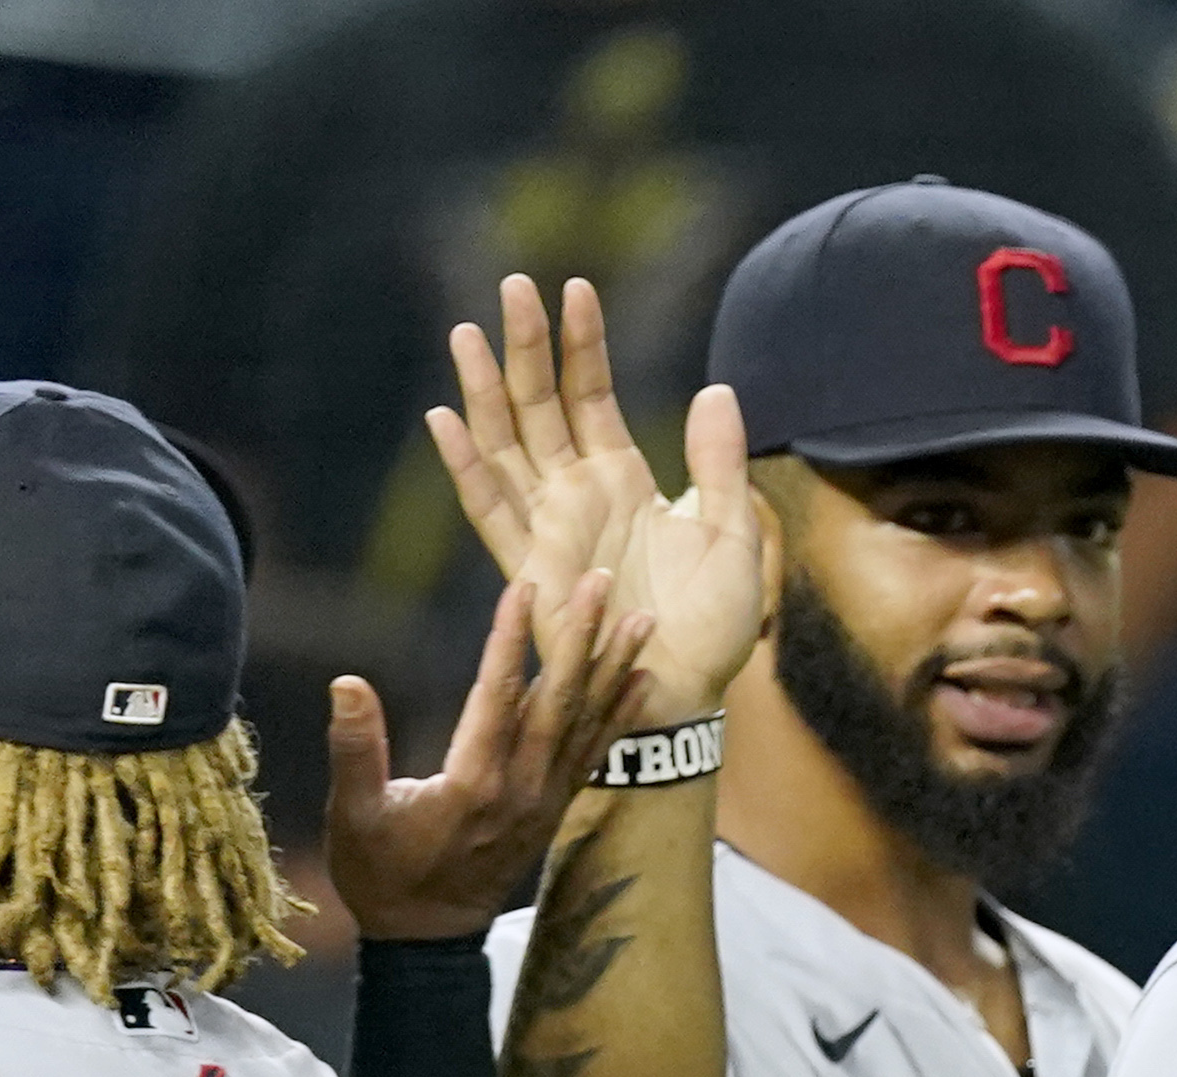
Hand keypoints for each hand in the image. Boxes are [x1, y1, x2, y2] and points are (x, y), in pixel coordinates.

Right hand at [325, 573, 645, 941]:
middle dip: (581, 636)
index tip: (527, 585)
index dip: (511, 636)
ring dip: (615, 668)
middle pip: (559, 700)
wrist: (426, 939)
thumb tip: (347, 683)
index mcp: (472, 782)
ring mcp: (544, 801)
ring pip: (587, 723)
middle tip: (603, 581)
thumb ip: (353, 749)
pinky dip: (619, 715)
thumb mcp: (353, 815)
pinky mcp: (555, 810)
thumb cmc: (382, 875)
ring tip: (642, 620)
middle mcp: (521, 788)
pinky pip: (595, 754)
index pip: (498, 694)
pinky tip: (641, 680)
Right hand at [426, 277, 770, 722]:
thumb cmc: (712, 626)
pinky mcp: (530, 566)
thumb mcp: (733, 534)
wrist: (688, 693)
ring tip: (466, 333)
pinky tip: (443, 421)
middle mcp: (577, 495)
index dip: (583, 345)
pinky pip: (490, 510)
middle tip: (513, 284)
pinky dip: (467, 468)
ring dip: (486, 391)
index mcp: (624, 480)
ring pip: (506, 445)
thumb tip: (716, 390)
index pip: (593, 394)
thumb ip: (720, 465)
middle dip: (526, 345)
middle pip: (540, 405)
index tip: (574, 288)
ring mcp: (550, 527)